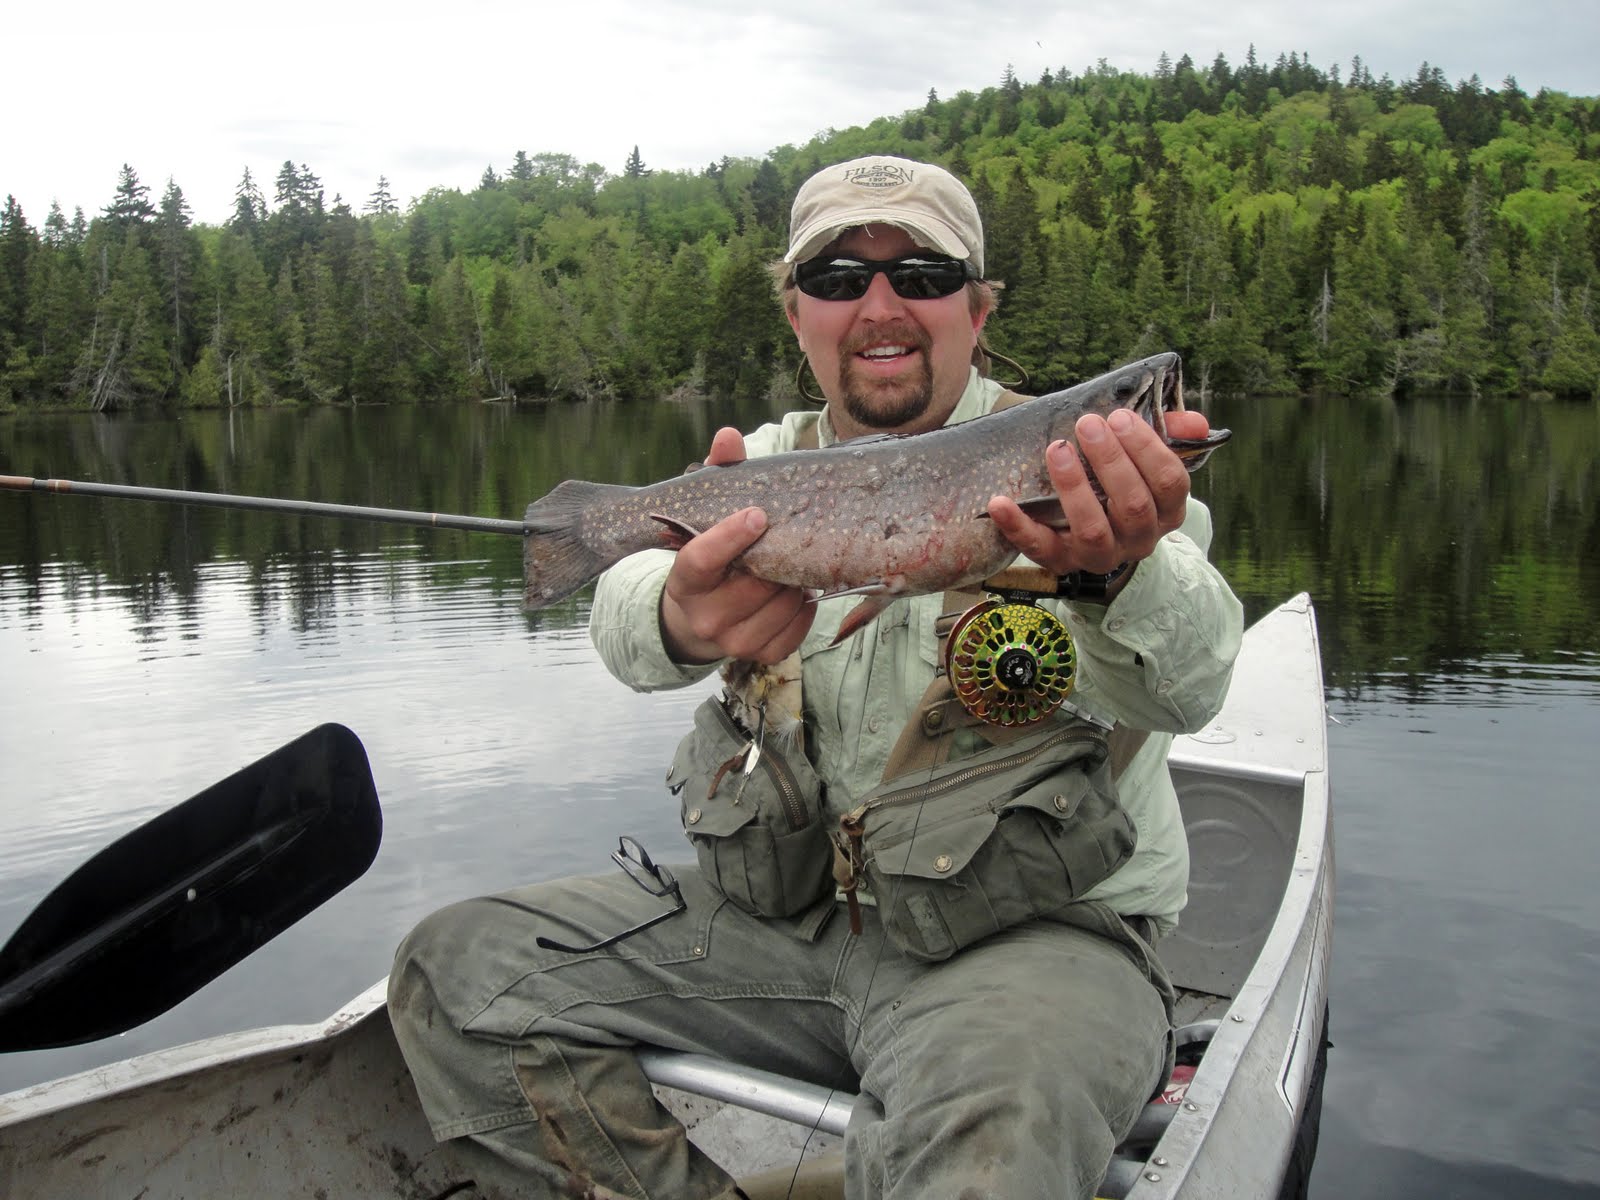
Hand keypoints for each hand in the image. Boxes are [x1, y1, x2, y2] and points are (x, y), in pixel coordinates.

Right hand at [660, 428, 815, 664]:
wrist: (702, 617)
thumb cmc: (712, 554)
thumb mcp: (709, 517)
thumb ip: (721, 474)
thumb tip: (728, 435)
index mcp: (685, 580)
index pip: (702, 559)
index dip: (730, 537)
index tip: (758, 514)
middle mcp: (705, 617)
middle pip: (756, 582)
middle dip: (778, 557)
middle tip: (787, 538)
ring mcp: (733, 642)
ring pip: (783, 604)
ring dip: (796, 581)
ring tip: (791, 564)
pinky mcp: (762, 656)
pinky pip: (798, 628)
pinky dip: (806, 606)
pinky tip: (796, 590)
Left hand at [987, 409, 1206, 576]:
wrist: (1096, 540)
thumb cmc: (1120, 485)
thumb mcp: (1145, 462)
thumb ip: (1169, 437)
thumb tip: (1193, 422)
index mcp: (1166, 512)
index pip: (1169, 482)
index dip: (1147, 448)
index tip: (1119, 416)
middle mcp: (1139, 538)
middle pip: (1133, 505)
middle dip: (1110, 461)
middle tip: (1087, 425)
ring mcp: (1100, 555)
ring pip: (1093, 529)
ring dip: (1074, 487)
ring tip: (1057, 450)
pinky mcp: (1061, 563)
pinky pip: (1039, 549)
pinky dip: (1017, 526)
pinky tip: (999, 502)